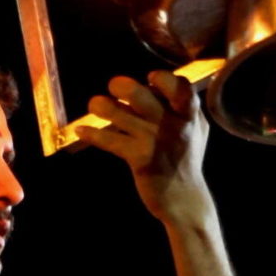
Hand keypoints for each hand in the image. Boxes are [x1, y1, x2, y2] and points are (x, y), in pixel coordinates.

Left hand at [75, 71, 210, 221]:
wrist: (184, 198)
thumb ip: (183, 105)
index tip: (150, 78)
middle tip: (114, 87)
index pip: (180, 87)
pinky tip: (81, 131)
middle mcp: (171, 125)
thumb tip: (159, 81)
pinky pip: (109, 141)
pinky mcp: (139, 159)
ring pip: (117, 114)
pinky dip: (91, 134)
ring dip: (100, 105)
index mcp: (188, 115)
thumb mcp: (195, 128)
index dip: (162, 78)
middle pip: (140, 95)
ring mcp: (153, 141)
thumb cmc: (186, 158)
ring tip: (96, 105)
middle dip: (121, 86)